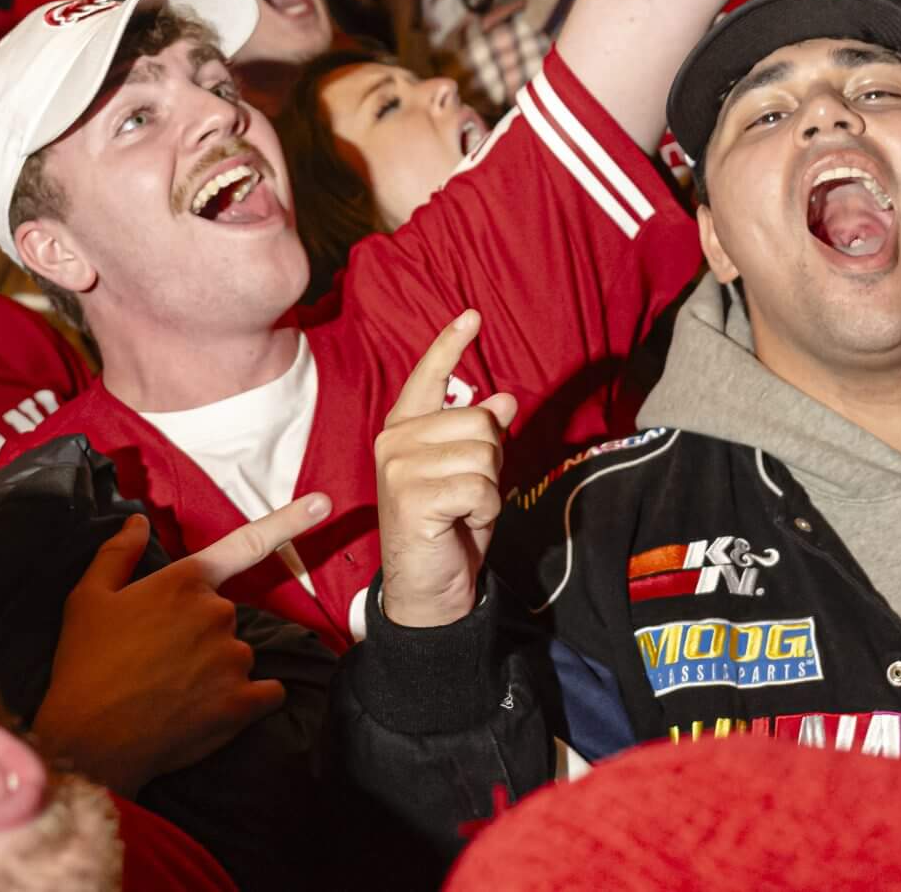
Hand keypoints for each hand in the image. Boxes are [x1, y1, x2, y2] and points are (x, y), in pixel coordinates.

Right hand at [31, 494, 331, 793]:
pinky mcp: (243, 701)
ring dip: (217, 672)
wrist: (86, 743)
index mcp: (186, 582)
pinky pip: (266, 693)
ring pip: (240, 657)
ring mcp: (234, 658)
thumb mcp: (87, 600)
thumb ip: (117, 554)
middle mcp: (219, 613)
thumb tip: (138, 521)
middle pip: (226, 618)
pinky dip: (247, 702)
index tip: (323, 503)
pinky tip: (209, 712)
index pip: (246, 544)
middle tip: (157, 662)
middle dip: (199, 636)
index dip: (289, 520)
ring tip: (169, 692)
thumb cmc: (83, 666)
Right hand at [375, 311, 519, 629]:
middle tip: (468, 493)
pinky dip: (486, 509)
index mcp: (405, 429)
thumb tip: (505, 399)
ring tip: (463, 509)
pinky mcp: (412, 496)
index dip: (451, 345)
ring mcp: (399, 468)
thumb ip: (479, 436)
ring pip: (485, 453)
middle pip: (481, 421)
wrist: (430, 586)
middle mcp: (395, 442)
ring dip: (490, 488)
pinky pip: (481, 487)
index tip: (473, 315)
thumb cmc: (450, 526)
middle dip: (492, 459)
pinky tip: (463, 523)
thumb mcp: (471, 474)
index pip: (428, 378)